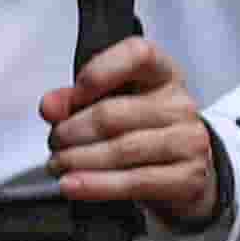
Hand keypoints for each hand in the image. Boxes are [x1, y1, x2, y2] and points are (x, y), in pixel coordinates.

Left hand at [41, 30, 220, 225]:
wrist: (184, 174)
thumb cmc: (143, 131)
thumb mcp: (110, 104)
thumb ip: (74, 99)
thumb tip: (50, 106)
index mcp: (161, 73)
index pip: (137, 55)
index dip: (100, 71)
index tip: (75, 94)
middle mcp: (179, 104)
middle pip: (113, 113)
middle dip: (71, 131)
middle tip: (55, 142)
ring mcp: (188, 141)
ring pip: (121, 150)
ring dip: (78, 160)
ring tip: (59, 164)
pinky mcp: (189, 177)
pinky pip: (135, 181)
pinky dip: (97, 185)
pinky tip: (77, 184)